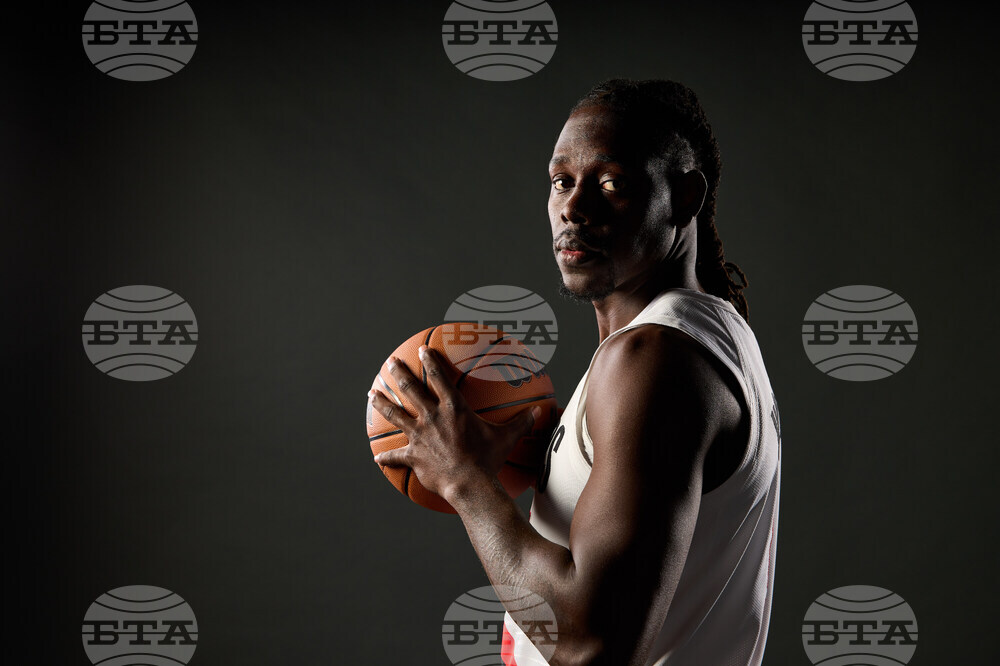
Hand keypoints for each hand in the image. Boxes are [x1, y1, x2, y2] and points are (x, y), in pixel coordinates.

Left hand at [370, 345, 539, 501]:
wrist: (470, 484)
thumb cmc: (488, 459)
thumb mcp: (506, 438)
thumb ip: (521, 422)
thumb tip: (540, 411)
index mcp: (453, 408)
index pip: (439, 378)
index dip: (429, 362)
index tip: (421, 351)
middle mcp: (432, 417)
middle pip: (410, 390)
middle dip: (398, 374)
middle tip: (389, 363)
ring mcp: (419, 436)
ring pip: (395, 414)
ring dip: (382, 402)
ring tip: (371, 393)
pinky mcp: (413, 456)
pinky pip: (396, 456)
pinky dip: (387, 457)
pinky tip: (377, 457)